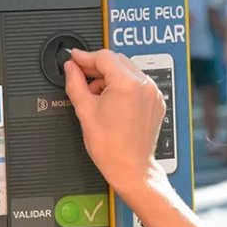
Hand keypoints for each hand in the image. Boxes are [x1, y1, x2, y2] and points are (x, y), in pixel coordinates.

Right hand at [64, 49, 165, 196]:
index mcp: (127, 84)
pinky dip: (122, 85)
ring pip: (127, 70)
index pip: (103, 57)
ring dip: (109, 76)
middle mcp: (144, 85)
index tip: (74, 58)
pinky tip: (110, 100)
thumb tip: (71, 68)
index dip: (85, 57)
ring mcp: (153, 93)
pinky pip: (137, 83)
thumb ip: (75, 83)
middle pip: (117, 60)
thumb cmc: (112, 148)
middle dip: (97, 66)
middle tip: (80, 75)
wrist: (131, 169)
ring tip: (95, 94)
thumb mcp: (85, 111)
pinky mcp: (156, 101)